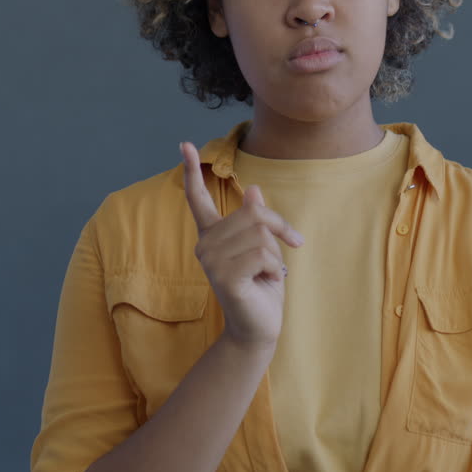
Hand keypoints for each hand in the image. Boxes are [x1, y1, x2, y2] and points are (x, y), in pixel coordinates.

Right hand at [180, 141, 303, 352]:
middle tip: (286, 252)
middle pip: (254, 214)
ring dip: (277, 254)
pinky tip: (268, 282)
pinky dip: (276, 268)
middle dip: (279, 230)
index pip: (198, 199)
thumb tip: (255, 191)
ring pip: (261, 235)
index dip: (191, 171)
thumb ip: (255, 222)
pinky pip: (263, 255)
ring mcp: (211, 262)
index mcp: (211, 235)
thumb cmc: (261, 287)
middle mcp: (205, 245)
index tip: (185, 144)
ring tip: (269, 273)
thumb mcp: (264, 248)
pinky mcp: (225, 278)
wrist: (259, 327)